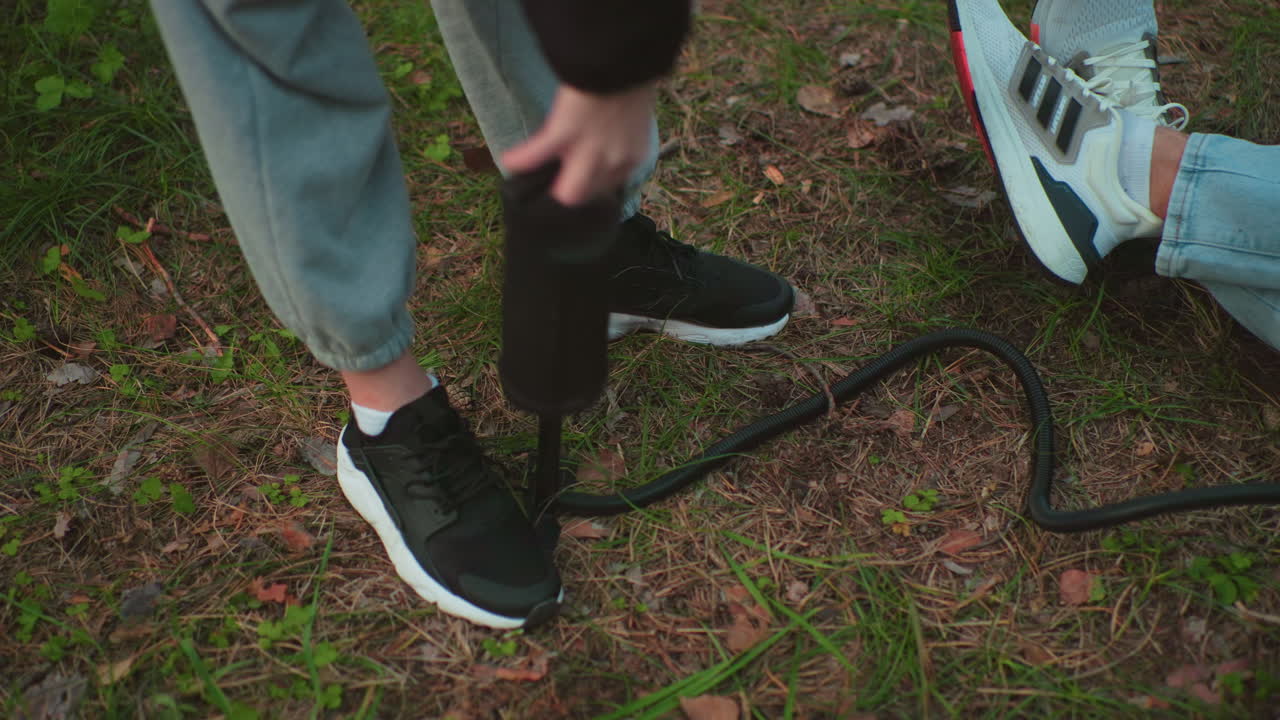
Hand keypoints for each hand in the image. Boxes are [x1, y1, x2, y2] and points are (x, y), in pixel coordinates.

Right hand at [503, 82, 656, 205]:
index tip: (581, 172)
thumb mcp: (633, 115)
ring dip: (549, 187)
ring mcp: (590, 152)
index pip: (608, 186)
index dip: (590, 181)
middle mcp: (614, 161)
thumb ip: (621, 132)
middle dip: (569, 190)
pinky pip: (535, 155)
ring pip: (568, 193)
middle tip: (555, 180)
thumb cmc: (630, 79)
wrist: (624, 58)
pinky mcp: (564, 134)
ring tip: (532, 180)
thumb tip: (607, 132)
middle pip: (586, 195)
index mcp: (633, 156)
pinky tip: (509, 160)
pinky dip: (519, 159)